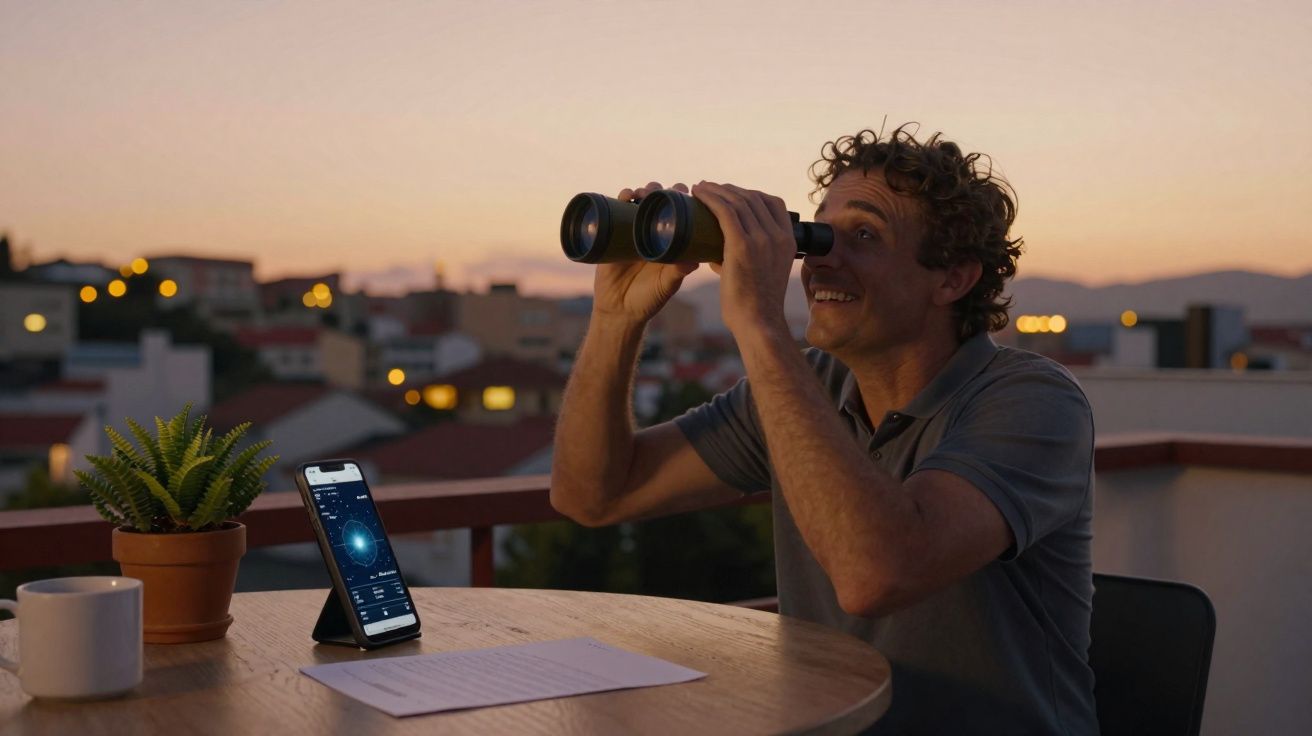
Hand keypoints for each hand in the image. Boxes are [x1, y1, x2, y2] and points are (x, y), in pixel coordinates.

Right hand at [591, 182, 699, 325]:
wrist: (620, 311)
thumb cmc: (649, 299)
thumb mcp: (666, 285)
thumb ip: (678, 272)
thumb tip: (694, 261)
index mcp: (670, 240)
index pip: (679, 211)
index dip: (682, 198)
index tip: (685, 191)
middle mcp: (651, 232)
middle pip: (657, 202)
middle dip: (660, 191)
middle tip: (660, 191)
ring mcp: (631, 232)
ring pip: (637, 202)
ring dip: (642, 191)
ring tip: (643, 193)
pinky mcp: (612, 235)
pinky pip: (615, 211)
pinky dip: (620, 198)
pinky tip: (625, 195)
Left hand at [691, 181, 793, 336]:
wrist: (759, 323)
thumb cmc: (755, 305)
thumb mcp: (763, 274)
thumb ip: (746, 259)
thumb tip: (714, 253)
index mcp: (788, 240)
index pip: (773, 203)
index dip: (750, 193)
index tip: (731, 194)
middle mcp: (778, 235)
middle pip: (752, 198)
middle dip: (729, 189)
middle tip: (710, 189)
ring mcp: (762, 239)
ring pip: (737, 201)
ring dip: (716, 190)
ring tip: (700, 188)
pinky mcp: (742, 245)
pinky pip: (725, 211)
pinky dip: (710, 198)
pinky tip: (698, 193)